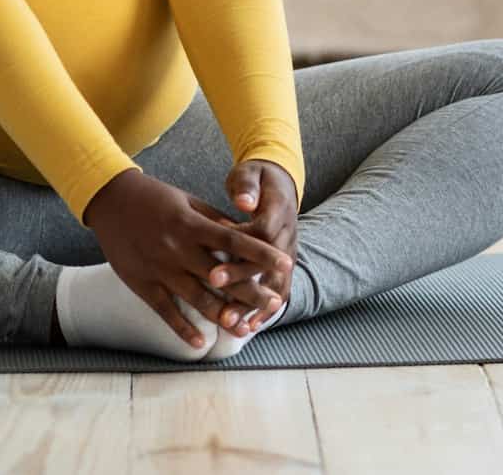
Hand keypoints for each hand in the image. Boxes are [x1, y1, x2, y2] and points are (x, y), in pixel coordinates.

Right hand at [81, 167, 293, 347]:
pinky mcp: (143, 284)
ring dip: (223, 316)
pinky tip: (201, 343)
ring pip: (197, 298)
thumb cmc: (154, 198)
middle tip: (275, 304)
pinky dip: (183, 328)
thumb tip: (244, 238)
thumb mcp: (188, 201)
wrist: (110, 201)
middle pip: (222, 276)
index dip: (261, 254)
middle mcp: (178, 249)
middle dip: (250, 292)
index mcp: (192, 226)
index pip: (234, 242)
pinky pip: (166, 311)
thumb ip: (214, 222)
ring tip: (245, 328)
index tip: (285, 264)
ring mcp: (160, 270)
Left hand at [204, 159, 299, 333]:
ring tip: (229, 322)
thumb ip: (248, 187)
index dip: (243, 246)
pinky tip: (248, 328)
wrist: (282, 184)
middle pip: (267, 263)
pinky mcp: (284, 265)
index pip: (263, 232)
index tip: (217, 255)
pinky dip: (264, 311)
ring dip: (252, 304)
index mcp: (279, 210)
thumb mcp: (253, 174)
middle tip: (213, 284)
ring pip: (275, 284)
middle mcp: (288, 234)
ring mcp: (288, 252)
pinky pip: (278, 291)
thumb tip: (244, 201)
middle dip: (242, 278)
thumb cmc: (259, 179)